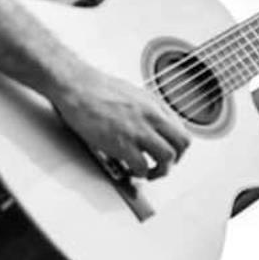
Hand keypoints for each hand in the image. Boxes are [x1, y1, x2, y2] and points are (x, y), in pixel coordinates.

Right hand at [53, 68, 190, 179]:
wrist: (76, 86)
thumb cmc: (95, 88)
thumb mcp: (131, 93)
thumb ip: (145, 110)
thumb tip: (149, 125)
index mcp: (153, 104)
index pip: (181, 129)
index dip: (177, 146)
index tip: (168, 153)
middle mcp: (151, 116)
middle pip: (182, 144)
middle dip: (175, 160)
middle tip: (163, 165)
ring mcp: (138, 130)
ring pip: (167, 157)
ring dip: (160, 170)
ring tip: (148, 173)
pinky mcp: (122, 143)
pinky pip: (142, 166)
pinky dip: (138, 173)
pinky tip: (129, 170)